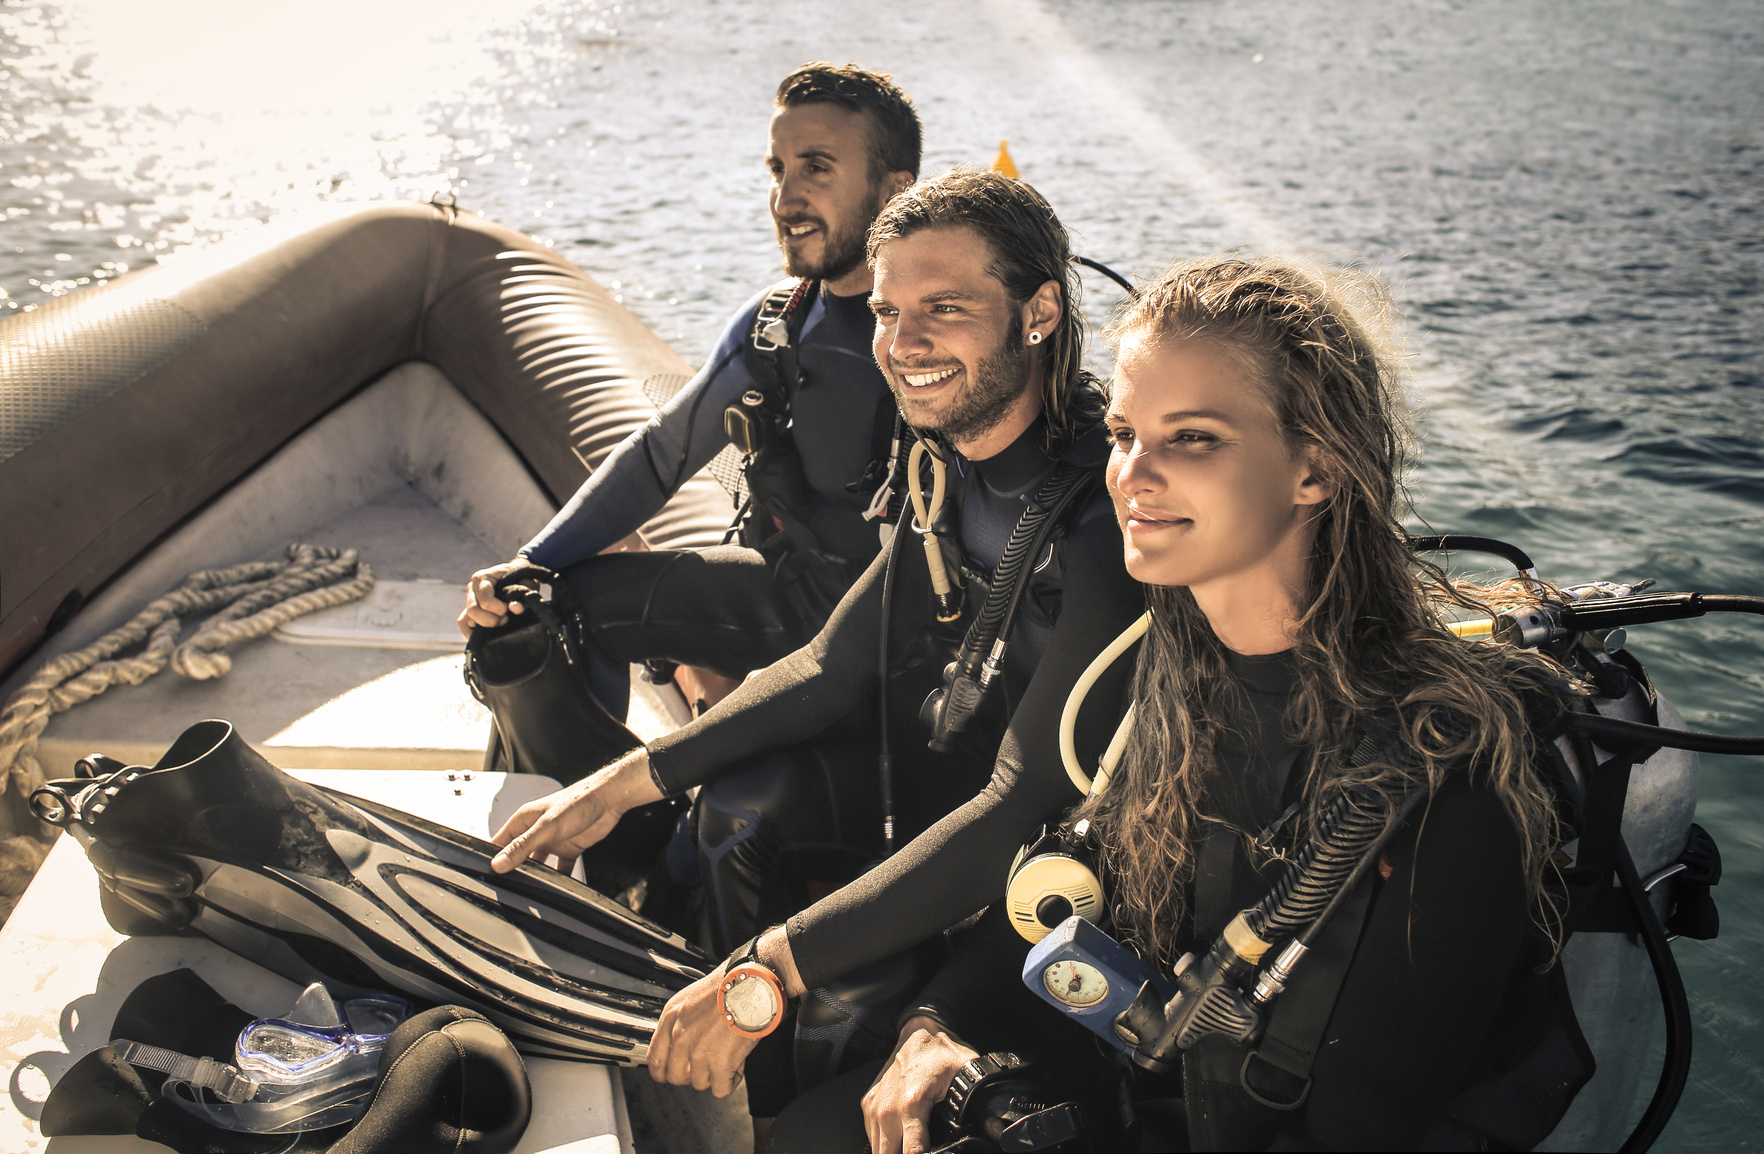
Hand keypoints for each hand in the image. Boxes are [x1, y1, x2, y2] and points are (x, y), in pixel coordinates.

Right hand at [457, 558, 530, 637]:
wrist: (518, 577)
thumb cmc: (521, 579)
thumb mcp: (526, 583)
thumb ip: (522, 594)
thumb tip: (515, 608)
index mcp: (483, 578)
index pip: (485, 600)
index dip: (499, 609)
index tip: (509, 608)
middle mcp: (472, 588)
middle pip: (473, 611)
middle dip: (491, 620)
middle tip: (505, 619)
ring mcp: (469, 600)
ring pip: (467, 619)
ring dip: (484, 626)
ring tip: (499, 622)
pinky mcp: (468, 610)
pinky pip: (463, 623)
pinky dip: (471, 632)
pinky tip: (487, 633)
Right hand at [489, 749, 661, 873]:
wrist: (609, 800)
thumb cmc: (578, 802)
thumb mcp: (545, 827)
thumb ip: (522, 846)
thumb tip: (499, 863)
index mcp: (524, 820)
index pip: (500, 843)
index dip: (493, 858)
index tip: (488, 875)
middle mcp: (536, 831)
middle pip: (518, 855)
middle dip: (514, 870)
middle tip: (508, 888)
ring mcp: (552, 841)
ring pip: (538, 864)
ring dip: (535, 876)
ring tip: (529, 891)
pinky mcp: (569, 848)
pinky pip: (560, 869)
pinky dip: (559, 879)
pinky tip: (557, 889)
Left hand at [646, 926, 803, 1097]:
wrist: (752, 984)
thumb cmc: (729, 985)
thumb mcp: (692, 999)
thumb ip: (681, 1023)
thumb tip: (680, 1046)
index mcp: (671, 1018)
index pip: (655, 1059)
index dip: (664, 1072)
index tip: (674, 1073)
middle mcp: (680, 1037)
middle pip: (675, 1077)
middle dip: (692, 1076)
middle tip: (707, 1066)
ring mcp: (699, 1052)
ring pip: (699, 1083)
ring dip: (715, 1075)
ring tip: (728, 1057)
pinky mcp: (720, 1064)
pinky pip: (720, 1089)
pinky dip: (731, 1081)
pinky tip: (737, 1066)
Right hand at [862, 1017, 978, 1153]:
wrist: (918, 1029)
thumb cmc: (940, 1051)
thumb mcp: (967, 1073)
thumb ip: (982, 1103)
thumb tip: (997, 1130)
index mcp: (911, 1105)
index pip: (912, 1153)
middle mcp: (887, 1109)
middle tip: (927, 1151)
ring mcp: (874, 1107)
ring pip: (880, 1150)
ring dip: (896, 1151)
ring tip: (915, 1146)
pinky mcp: (867, 1104)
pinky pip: (873, 1136)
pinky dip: (887, 1142)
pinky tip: (902, 1139)